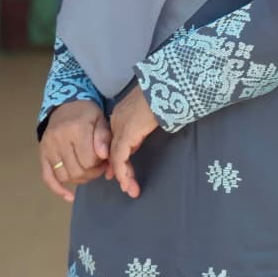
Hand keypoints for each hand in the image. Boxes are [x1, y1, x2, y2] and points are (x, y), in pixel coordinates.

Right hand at [39, 99, 111, 202]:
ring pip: (64, 176)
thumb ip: (104, 137)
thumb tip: (104, 155)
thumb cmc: (87, 114)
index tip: (105, 160)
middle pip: (77, 170)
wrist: (66, 105)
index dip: (100, 164)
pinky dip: (58, 189)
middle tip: (99, 167)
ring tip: (88, 171)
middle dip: (91, 173)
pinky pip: (47, 177)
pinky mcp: (42, 154)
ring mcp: (48, 147)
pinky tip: (69, 196)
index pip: (89, 160)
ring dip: (79, 180)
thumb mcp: (101, 120)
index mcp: (76, 128)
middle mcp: (59, 138)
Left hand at [108, 84, 158, 198]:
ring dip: (123, 176)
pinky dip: (122, 172)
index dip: (117, 157)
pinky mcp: (126, 134)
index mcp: (122, 115)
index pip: (116, 140)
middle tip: (125, 185)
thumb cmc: (162, 96)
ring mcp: (120, 127)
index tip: (118, 172)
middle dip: (119, 169)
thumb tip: (136, 142)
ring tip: (130, 189)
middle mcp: (117, 121)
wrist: (164, 87)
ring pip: (115, 157)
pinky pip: (120, 158)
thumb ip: (139, 127)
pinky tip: (126, 182)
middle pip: (114, 149)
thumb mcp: (149, 114)